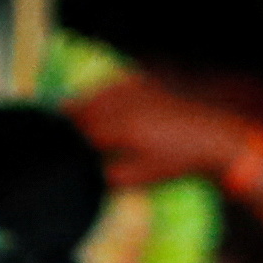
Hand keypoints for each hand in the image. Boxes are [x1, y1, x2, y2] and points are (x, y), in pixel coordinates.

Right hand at [70, 73, 262, 212]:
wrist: (210, 139)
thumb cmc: (175, 163)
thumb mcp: (139, 178)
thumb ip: (108, 175)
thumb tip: (87, 169)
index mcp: (120, 130)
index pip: (80, 130)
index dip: (64, 137)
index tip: (51, 142)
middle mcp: (124, 106)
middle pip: (84, 107)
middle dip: (69, 116)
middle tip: (55, 126)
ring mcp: (136, 93)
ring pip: (98, 93)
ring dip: (82, 101)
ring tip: (70, 111)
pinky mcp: (148, 86)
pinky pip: (117, 83)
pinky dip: (103, 89)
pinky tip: (98, 95)